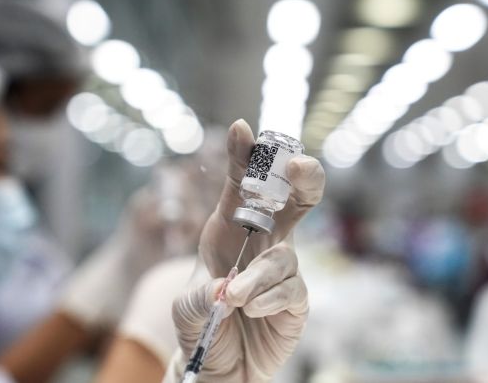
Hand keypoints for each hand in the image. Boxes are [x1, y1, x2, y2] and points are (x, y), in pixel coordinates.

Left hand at [165, 119, 324, 381]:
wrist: (219, 366)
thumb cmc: (201, 323)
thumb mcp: (185, 307)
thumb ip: (199, 295)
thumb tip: (225, 288)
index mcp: (230, 228)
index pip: (242, 185)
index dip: (244, 156)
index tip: (242, 129)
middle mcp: (261, 241)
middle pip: (293, 199)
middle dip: (302, 176)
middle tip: (299, 166)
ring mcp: (283, 269)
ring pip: (283, 255)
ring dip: (256, 277)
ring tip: (231, 299)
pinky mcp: (297, 298)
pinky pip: (292, 288)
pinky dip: (267, 299)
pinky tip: (250, 312)